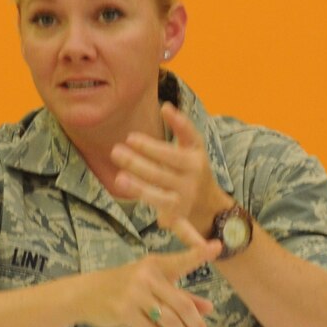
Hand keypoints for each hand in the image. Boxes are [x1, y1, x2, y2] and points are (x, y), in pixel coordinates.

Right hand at [79, 225, 220, 326]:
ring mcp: (135, 293)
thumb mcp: (151, 285)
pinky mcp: (124, 311)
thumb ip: (181, 295)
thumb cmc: (123, 287)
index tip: (217, 247)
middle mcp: (147, 276)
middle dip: (196, 324)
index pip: (182, 260)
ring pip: (169, 320)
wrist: (85, 293)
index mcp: (156, 265)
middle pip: (182, 303)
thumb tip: (208, 308)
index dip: (200, 253)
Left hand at [111, 102, 229, 237]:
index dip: (150, 146)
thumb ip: (182, 127)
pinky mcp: (177, 216)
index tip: (130, 137)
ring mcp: (184, 200)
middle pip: (160, 172)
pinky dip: (163, 219)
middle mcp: (191, 180)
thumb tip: (165, 106)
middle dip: (136, 162)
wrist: (211, 206)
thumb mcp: (194, 147)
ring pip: (159, 195)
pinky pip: (165, 215)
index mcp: (195, 160)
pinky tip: (148, 215)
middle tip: (115, 151)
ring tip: (119, 178)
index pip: (171, 153)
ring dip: (139, 187)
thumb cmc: (194, 169)